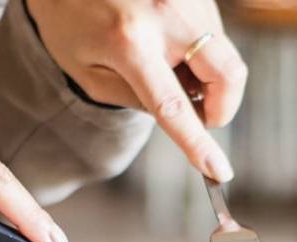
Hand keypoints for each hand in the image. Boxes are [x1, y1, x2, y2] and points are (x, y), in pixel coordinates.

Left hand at [27, 0, 246, 181]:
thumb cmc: (68, 20)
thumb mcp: (87, 72)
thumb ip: (135, 100)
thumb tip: (185, 114)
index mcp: (130, 42)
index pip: (174, 106)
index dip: (198, 143)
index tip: (219, 171)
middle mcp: (167, 14)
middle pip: (228, 74)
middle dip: (223, 106)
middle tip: (201, 114)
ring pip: (223, 53)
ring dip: (204, 73)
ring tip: (163, 62)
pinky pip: (214, 32)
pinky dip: (199, 50)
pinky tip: (167, 42)